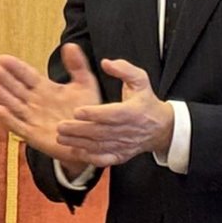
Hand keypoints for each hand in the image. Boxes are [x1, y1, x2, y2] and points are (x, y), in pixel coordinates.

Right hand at [0, 44, 102, 173]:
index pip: (27, 75)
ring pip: (13, 104)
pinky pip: (18, 126)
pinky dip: (8, 119)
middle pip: (16, 88)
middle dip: (4, 78)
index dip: (15, 67)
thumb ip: (77, 66)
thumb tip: (70, 45)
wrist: (92, 138)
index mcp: (45, 89)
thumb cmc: (86, 112)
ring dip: (1, 94)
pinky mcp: (33, 135)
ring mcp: (32, 118)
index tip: (2, 58)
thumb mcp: (85, 85)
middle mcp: (35, 102)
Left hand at [54, 58, 173, 167]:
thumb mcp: (140, 80)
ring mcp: (124, 145)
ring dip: (79, 143)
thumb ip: (124, 69)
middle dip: (80, 130)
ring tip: (61, 137)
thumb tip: (106, 63)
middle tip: (61, 126)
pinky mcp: (121, 155)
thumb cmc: (146, 101)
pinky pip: (104, 159)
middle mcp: (129, 131)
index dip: (95, 114)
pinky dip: (89, 157)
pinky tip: (75, 151)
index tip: (78, 111)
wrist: (161, 128)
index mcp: (133, 112)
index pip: (113, 114)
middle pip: (102, 132)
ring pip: (99, 146)